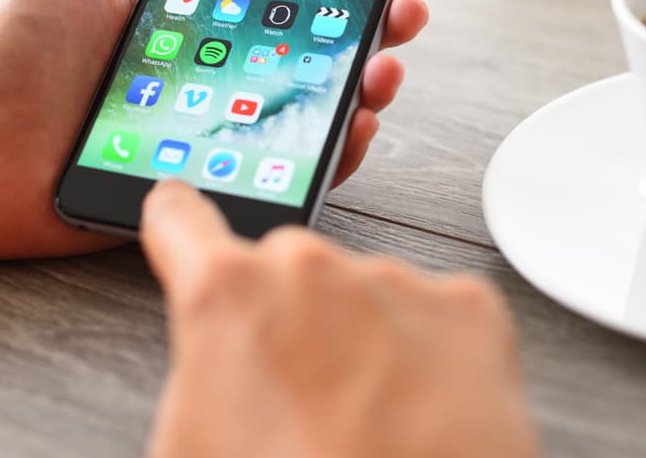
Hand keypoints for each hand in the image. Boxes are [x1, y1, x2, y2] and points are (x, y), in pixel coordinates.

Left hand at [0, 0, 435, 259]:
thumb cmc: (8, 56)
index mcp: (193, 16)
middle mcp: (219, 67)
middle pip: (318, 40)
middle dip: (377, 14)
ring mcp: (225, 122)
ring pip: (320, 100)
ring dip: (371, 74)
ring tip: (388, 55)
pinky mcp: (220, 176)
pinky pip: (294, 162)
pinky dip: (339, 142)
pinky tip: (358, 117)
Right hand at [139, 179, 539, 457]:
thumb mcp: (189, 450)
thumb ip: (195, 379)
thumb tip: (215, 363)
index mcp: (227, 298)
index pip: (180, 219)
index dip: (175, 220)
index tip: (178, 211)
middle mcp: (310, 269)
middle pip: (286, 270)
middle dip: (289, 319)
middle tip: (301, 403)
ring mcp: (396, 283)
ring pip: (364, 296)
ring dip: (362, 342)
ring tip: (369, 428)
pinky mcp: (469, 310)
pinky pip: (436, 316)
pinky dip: (430, 357)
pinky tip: (420, 417)